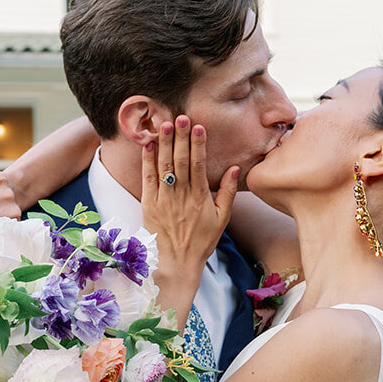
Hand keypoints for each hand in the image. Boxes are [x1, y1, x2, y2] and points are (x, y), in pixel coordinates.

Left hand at [142, 117, 238, 279]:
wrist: (176, 265)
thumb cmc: (201, 242)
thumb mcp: (222, 219)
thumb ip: (227, 192)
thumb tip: (234, 167)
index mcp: (200, 197)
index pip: (199, 164)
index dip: (198, 144)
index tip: (199, 126)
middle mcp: (181, 196)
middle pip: (181, 161)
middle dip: (180, 137)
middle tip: (180, 117)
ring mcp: (163, 199)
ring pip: (164, 166)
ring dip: (164, 143)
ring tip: (164, 123)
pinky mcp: (148, 204)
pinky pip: (147, 179)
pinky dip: (148, 161)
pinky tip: (149, 145)